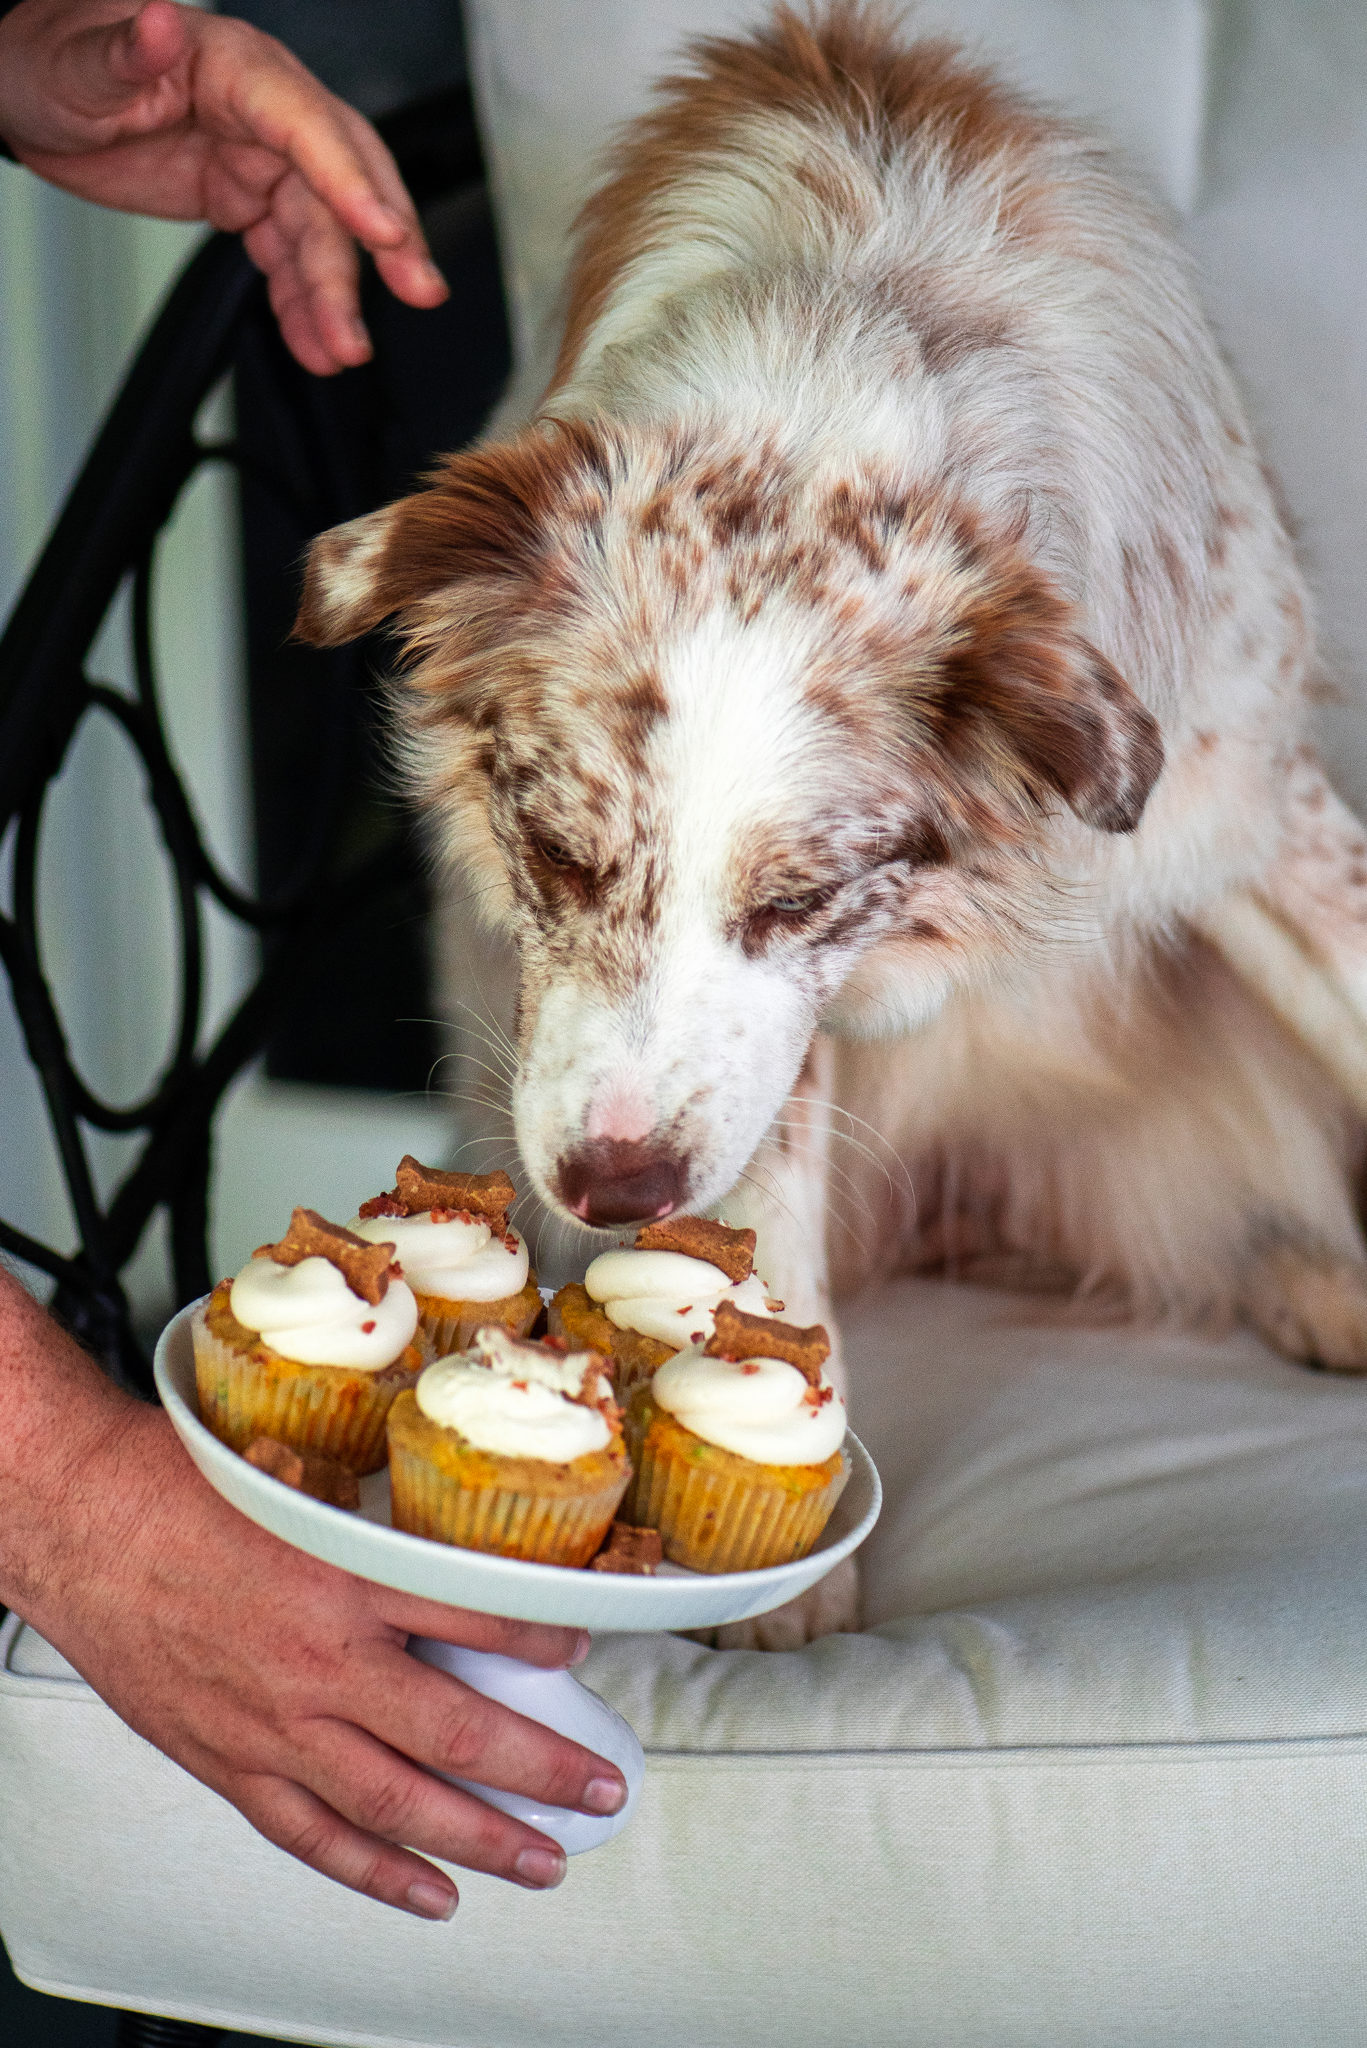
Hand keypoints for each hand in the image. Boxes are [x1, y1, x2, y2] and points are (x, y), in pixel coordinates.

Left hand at [0, 0, 448, 373]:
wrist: (36, 87)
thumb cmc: (60, 55)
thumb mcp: (83, 59)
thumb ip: (125, 52)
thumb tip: (156, 24)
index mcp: (237, 67)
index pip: (308, 123)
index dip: (350, 179)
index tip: (384, 233)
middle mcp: (264, 113)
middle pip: (340, 181)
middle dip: (384, 241)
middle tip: (417, 291)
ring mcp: (259, 160)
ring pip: (319, 234)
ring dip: (336, 296)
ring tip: (344, 351)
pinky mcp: (245, 199)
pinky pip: (288, 257)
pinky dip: (303, 304)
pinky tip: (313, 345)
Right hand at [0, 1277, 625, 1916]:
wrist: (85, 1522)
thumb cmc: (185, 1489)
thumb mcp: (302, 1486)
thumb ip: (379, 1529)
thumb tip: (456, 1541)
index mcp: (341, 1578)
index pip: (473, 1617)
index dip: (540, 1640)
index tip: (584, 1649)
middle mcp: (316, 1663)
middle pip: (453, 1734)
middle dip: (540, 1771)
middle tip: (600, 1794)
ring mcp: (273, 1726)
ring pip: (395, 1805)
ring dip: (479, 1840)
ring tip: (543, 1862)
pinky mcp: (230, 1762)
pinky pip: (314, 1838)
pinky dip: (378, 1876)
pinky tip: (432, 1895)